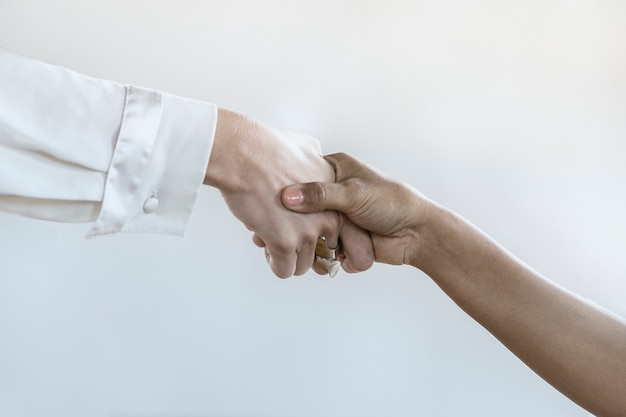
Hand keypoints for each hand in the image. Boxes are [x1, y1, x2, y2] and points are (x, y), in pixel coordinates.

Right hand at [205, 111, 372, 276]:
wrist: (244, 152)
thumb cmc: (268, 149)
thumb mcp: (305, 146)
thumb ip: (316, 157)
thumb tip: (316, 154)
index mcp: (335, 197)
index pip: (337, 231)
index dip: (317, 232)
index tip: (298, 224)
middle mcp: (328, 217)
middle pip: (322, 253)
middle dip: (301, 249)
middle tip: (281, 231)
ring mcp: (308, 231)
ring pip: (302, 265)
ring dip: (286, 257)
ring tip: (271, 235)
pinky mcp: (285, 242)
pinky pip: (284, 270)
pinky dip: (275, 263)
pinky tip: (266, 243)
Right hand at [281, 152, 435, 266]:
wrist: (417, 233)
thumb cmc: (391, 202)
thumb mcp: (353, 193)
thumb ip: (319, 195)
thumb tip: (286, 197)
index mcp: (334, 170)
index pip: (301, 175)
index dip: (286, 188)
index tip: (270, 200)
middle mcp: (332, 192)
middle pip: (301, 207)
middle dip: (292, 220)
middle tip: (271, 230)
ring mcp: (335, 216)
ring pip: (309, 228)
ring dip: (304, 239)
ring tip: (291, 244)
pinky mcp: (340, 239)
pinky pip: (321, 248)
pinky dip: (320, 254)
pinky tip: (315, 256)